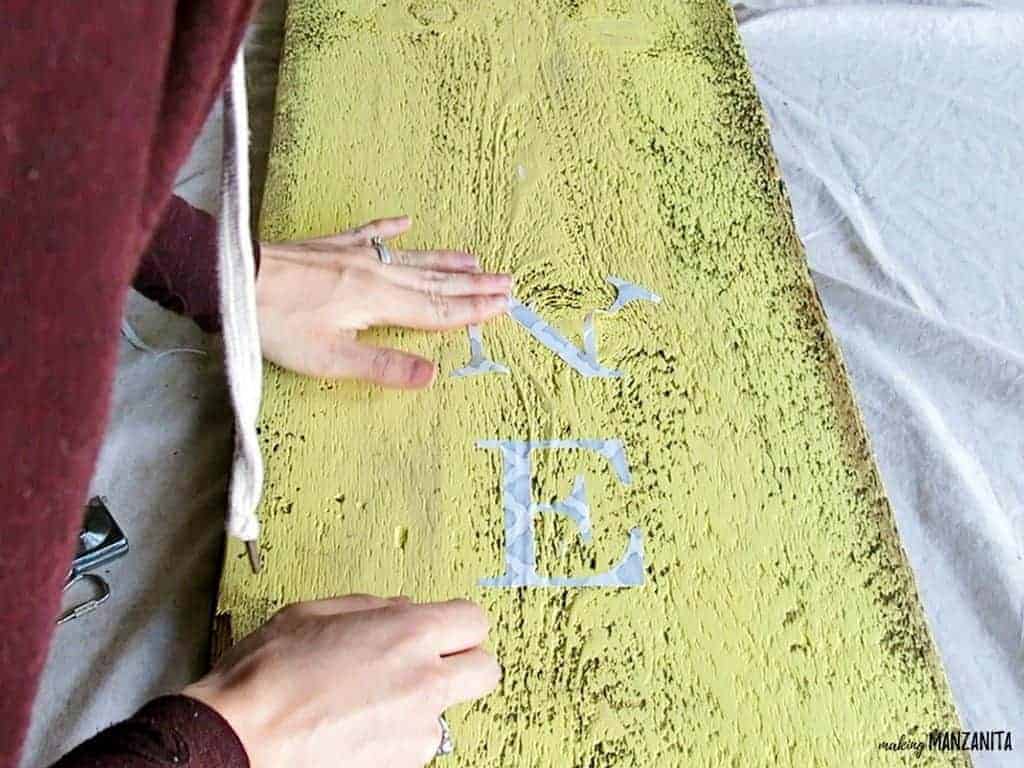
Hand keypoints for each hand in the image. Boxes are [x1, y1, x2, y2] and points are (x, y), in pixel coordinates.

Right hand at [184, 595, 500, 767]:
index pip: (475, 620)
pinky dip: (397, 736)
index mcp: (408, 633)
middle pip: (486, 670)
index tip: (441, 628)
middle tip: (430, 663)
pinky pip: (415, 745)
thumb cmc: (267, 674)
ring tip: (372, 702)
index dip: (457, 623)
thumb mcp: (315, 613)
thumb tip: (400, 609)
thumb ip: (371, 608)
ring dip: (423, 705)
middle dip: (463, 663)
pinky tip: (359, 727)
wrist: (239, 739)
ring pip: (446, 713)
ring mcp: (415, 731)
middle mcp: (424, 681)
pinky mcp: (401, 767)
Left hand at [256, 216, 511, 387]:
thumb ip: (383, 366)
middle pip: (434, 282)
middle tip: (507, 282)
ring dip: (446, 261)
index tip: (504, 306)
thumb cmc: (277, 323)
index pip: (436, 310)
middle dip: (473, 285)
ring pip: (412, 257)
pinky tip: (407, 221)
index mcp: (379, 301)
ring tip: (475, 260)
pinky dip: (392, 228)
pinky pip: (372, 232)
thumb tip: (433, 374)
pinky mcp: (332, 245)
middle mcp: (376, 272)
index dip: (472, 310)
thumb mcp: (329, 358)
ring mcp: (355, 254)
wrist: (232, 277)